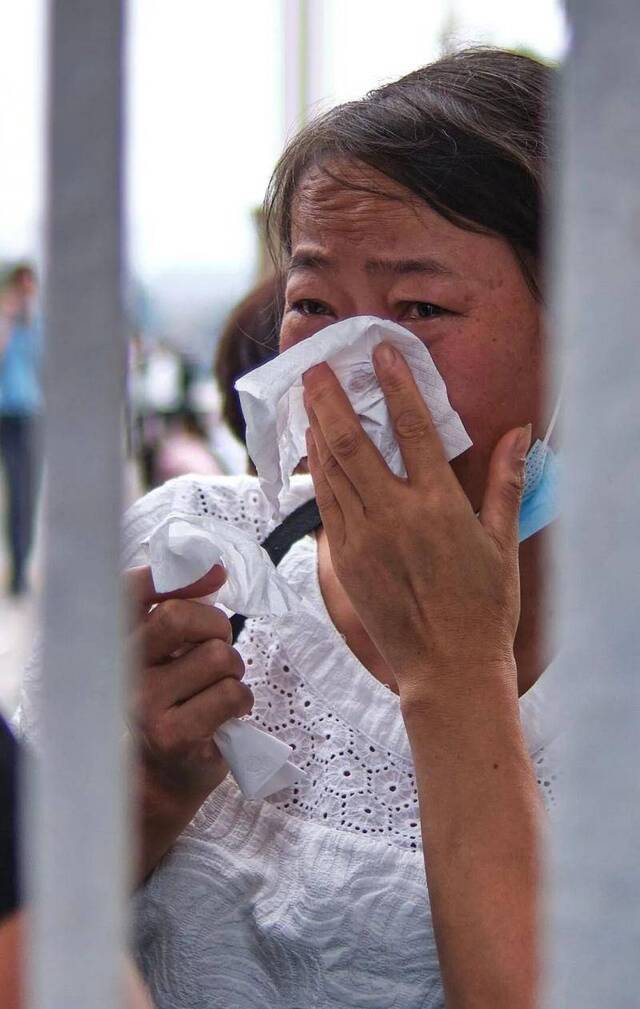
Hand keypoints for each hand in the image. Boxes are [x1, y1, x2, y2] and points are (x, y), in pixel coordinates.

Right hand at [125, 564, 252, 877]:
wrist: (156, 784)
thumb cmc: (168, 710)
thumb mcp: (162, 659)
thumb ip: (178, 616)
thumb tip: (214, 573)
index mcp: (118, 645)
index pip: (132, 592)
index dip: (177, 578)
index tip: (214, 578)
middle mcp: (123, 672)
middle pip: (179, 618)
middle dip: (216, 626)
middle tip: (219, 647)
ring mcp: (145, 705)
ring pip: (217, 658)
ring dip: (233, 671)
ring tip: (220, 690)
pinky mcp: (174, 736)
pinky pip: (231, 695)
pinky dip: (241, 701)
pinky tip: (228, 715)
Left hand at [303, 342, 530, 707]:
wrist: (447, 667)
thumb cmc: (482, 607)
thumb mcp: (501, 541)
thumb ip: (504, 481)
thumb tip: (518, 433)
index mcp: (438, 506)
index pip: (413, 429)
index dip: (396, 385)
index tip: (381, 353)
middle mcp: (394, 516)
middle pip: (352, 443)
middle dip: (330, 400)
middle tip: (315, 368)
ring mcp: (363, 539)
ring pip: (330, 472)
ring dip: (317, 431)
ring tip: (308, 400)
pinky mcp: (345, 560)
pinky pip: (324, 505)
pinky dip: (317, 473)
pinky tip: (313, 453)